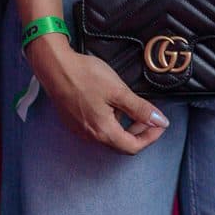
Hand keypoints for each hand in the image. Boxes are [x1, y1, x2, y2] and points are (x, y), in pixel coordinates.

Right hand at [26, 33, 168, 154]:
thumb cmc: (85, 76)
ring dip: (124, 125)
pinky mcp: (74, 122)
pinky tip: (110, 102)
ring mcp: (80, 130)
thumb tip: (160, 121)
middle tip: (148, 114)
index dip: (150, 137)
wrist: (55, 67)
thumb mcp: (118, 90)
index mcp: (103, 131)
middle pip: (121, 144)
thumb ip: (140, 109)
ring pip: (109, 135)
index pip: (133, 147)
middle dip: (139, 131)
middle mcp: (91, 136)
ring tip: (127, 103)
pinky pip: (97, 128)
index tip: (160, 123)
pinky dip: (110, 120)